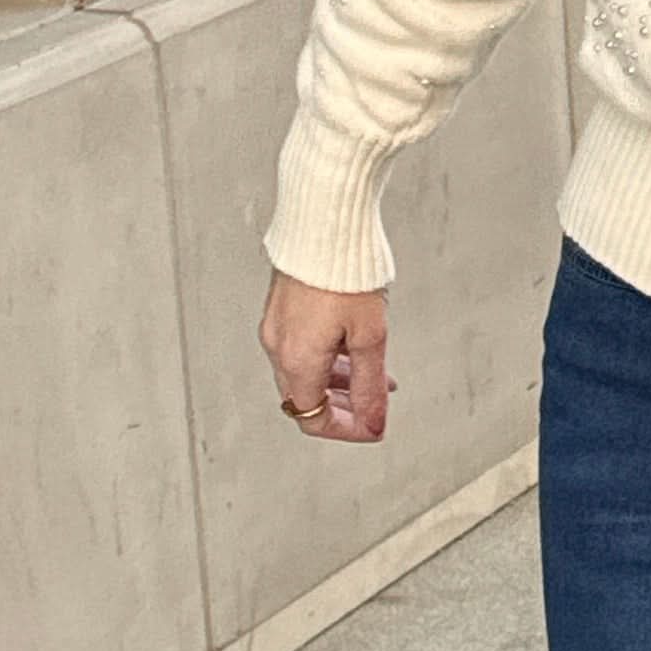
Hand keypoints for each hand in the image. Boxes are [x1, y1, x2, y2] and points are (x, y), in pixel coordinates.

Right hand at [261, 273, 393, 447]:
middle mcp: (279, 346)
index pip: (313, 418)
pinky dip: (327, 358)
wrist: (325, 219)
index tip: (373, 426)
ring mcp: (277, 325)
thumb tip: (374, 420)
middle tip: (374, 408)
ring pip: (304, 371)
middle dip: (343, 407)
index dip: (346, 430)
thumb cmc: (345, 270)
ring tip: (373, 377)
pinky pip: (301, 347)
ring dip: (338, 382)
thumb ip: (370, 385)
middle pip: (306, 397)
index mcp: (298, 360)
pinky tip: (353, 348)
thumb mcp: (370, 336)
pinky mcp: (282, 306)